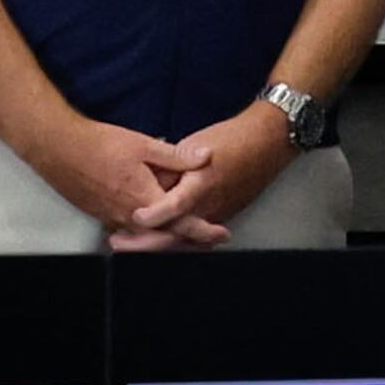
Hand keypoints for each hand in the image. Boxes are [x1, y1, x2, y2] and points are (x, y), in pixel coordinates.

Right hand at [29, 114, 214, 234]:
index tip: (223, 233)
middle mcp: (128, 216)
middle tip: (211, 240)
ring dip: (167, 238)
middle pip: (164, 238)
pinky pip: (129, 231)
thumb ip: (176, 156)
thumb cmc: (100, 144)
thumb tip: (207, 157)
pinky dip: (147, 233)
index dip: (203, 230)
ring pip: (146, 237)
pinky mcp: (101, 215)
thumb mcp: (143, 145)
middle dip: (189, 240)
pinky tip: (154, 226)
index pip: (180, 223)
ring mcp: (112, 218)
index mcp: (143, 200)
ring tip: (187, 236)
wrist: (57, 148)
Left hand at [117, 104, 300, 239]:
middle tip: (117, 244)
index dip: (155, 214)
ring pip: (183, 239)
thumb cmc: (231, 139)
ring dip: (155, 245)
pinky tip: (154, 242)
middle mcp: (210, 206)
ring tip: (128, 245)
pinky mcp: (221, 217)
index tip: (135, 218)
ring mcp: (217, 215)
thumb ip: (172, 166)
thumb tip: (147, 180)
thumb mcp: (196, 143)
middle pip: (175, 234)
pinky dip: (173, 241)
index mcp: (203, 184)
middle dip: (145, 243)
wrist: (267, 143)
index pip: (176, 206)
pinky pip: (194, 236)